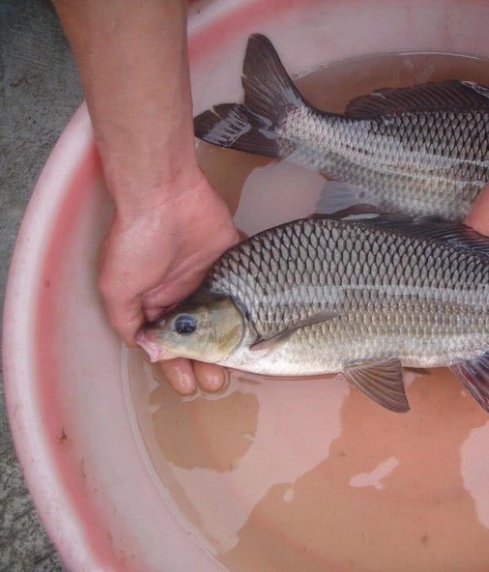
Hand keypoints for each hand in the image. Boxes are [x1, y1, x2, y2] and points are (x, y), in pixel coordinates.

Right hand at [99, 173, 239, 394]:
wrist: (165, 196)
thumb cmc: (136, 240)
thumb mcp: (118, 286)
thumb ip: (128, 320)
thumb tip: (147, 349)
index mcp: (154, 302)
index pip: (167, 344)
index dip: (175, 366)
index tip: (188, 386)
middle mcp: (183, 293)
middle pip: (199, 337)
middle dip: (206, 362)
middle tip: (217, 383)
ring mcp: (210, 278)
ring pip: (224, 321)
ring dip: (230, 345)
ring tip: (239, 367)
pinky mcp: (234, 262)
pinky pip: (244, 290)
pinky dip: (252, 309)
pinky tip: (260, 331)